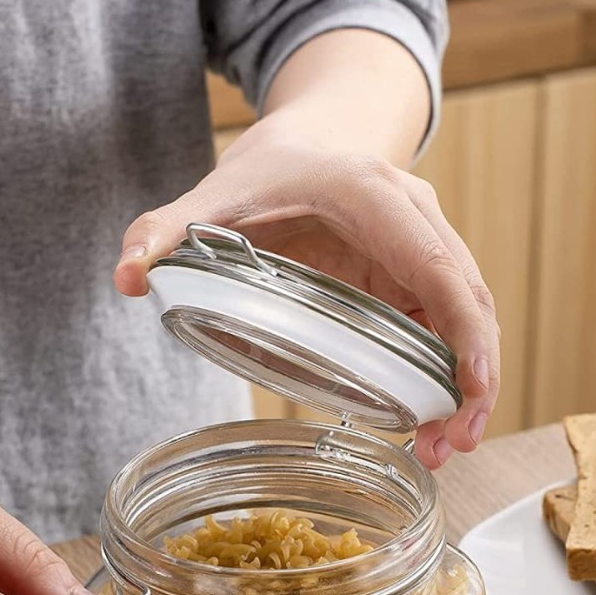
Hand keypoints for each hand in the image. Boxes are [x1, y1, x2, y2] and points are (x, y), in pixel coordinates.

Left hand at [114, 126, 499, 468]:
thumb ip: (164, 230)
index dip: (462, 329)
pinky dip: (443, 377)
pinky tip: (425, 422)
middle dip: (472, 378)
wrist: (306, 142)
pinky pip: (443, 328)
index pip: (436, 265)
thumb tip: (123, 279)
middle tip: (456, 446)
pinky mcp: (416, 277)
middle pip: (467, 302)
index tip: (469, 391)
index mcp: (373, 195)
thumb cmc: (266, 171)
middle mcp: (415, 218)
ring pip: (464, 321)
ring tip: (440, 452)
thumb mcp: (213, 195)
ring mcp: (423, 248)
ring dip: (463, 388)